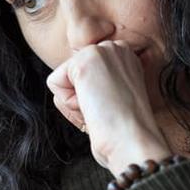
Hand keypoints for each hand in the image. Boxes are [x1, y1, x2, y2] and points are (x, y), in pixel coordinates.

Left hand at [46, 41, 170, 175]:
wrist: (134, 141)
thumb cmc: (125, 132)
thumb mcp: (115, 99)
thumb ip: (97, 85)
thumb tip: (70, 82)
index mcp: (126, 58)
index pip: (85, 73)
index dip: (92, 99)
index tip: (112, 109)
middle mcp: (117, 48)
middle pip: (72, 74)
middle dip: (81, 98)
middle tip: (106, 111)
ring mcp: (102, 51)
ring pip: (63, 78)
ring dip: (75, 103)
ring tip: (101, 110)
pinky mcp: (85, 60)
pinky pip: (55, 83)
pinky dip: (68, 104)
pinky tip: (92, 108)